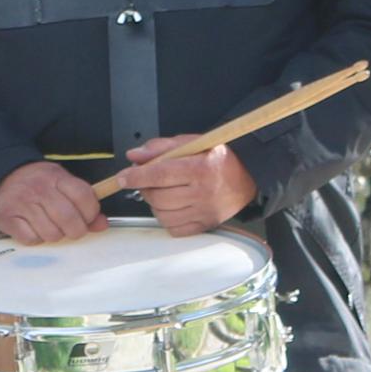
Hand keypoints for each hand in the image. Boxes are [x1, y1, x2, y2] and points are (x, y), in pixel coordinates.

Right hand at [0, 160, 105, 246]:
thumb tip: (101, 224)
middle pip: (70, 220)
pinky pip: (31, 239)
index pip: (85, 198)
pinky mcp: (8, 218)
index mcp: (56, 177)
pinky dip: (35, 238)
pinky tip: (32, 228)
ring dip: (54, 235)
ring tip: (48, 226)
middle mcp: (39, 189)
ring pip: (52, 234)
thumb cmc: (33, 182)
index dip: (91, 213)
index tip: (86, 217)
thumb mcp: (59, 183)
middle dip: (75, 230)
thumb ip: (82, 202)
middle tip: (70, 228)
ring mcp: (22, 203)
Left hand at [121, 135, 258, 234]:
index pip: (160, 174)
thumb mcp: (192, 143)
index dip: (136, 177)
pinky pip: (174, 229)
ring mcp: (205, 212)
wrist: (248, 176)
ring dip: (154, 204)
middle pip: (158, 197)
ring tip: (161, 192)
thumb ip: (161, 148)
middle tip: (146, 180)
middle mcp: (204, 192)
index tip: (122, 177)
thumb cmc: (218, 158)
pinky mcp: (206, 225)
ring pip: (163, 214)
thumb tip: (134, 156)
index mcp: (201, 168)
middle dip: (144, 188)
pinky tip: (171, 206)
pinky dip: (166, 218)